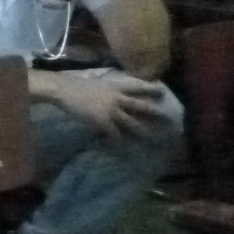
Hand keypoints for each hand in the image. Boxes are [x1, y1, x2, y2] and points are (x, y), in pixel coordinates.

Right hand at [49, 71, 171, 140]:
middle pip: (141, 106)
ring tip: (154, 141)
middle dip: (156, 113)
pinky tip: (121, 152)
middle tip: (170, 119)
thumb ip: (105, 88)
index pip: (137, 87)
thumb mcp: (94, 81)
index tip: (162, 92)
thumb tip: (108, 91)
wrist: (63, 89)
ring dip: (143, 133)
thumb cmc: (74, 85)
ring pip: (132, 123)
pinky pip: (114, 135)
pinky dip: (117, 144)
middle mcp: (117, 98)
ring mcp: (111, 110)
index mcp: (115, 87)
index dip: (150, 89)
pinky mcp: (103, 121)